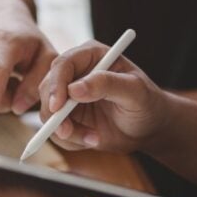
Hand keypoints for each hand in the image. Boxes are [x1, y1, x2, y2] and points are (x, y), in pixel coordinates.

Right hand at [38, 40, 170, 153]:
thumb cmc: (147, 103)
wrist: (148, 128)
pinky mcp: (67, 116)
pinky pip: (55, 130)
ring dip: (67, 131)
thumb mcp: (134, 91)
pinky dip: (71, 140)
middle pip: (48, 88)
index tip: (58, 107)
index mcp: (91, 56)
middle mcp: (75, 73)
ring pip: (48, 112)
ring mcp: (69, 96)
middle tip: (67, 132)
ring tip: (94, 138)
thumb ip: (107, 85)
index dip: (56, 85)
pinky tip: (93, 139)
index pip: (63, 65)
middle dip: (54, 113)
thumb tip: (74, 89)